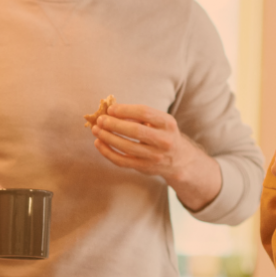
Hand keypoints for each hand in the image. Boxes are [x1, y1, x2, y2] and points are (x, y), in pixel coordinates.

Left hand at [91, 103, 222, 209]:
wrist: (179, 160)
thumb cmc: (163, 134)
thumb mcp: (159, 122)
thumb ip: (139, 116)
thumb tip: (111, 111)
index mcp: (168, 124)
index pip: (145, 112)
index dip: (125, 110)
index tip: (111, 109)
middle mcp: (164, 141)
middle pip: (135, 131)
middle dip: (114, 124)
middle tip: (100, 120)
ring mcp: (154, 156)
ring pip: (126, 147)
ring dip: (108, 138)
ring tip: (96, 130)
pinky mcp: (145, 168)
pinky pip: (122, 160)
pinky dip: (108, 152)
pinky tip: (99, 144)